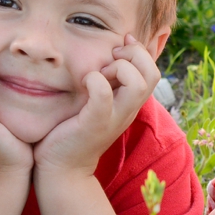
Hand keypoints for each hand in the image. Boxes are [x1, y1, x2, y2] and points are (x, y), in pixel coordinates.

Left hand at [33, 34, 157, 176]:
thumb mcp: (94, 103)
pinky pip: (103, 93)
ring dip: (118, 69)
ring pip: (137, 84)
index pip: (152, 71)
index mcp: (129, 103)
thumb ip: (104, 83)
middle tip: (110, 59)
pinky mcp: (95, 123)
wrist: (61, 169)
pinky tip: (82, 83)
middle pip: (152, 74)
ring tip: (100, 73)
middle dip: (134, 55)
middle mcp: (127, 110)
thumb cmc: (72, 130)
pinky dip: (93, 80)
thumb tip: (105, 54)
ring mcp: (113, 118)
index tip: (118, 45)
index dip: (139, 51)